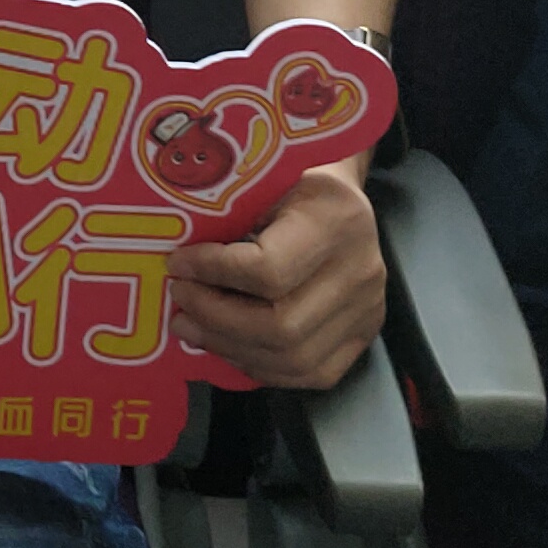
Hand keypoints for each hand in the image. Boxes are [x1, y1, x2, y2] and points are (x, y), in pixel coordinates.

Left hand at [167, 162, 385, 391]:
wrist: (340, 192)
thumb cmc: (295, 177)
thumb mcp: (265, 176)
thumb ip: (230, 214)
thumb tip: (177, 261)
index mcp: (336, 220)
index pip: (269, 270)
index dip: (213, 274)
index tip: (178, 265)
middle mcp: (361, 270)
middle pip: (281, 326)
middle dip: (216, 319)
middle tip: (180, 302)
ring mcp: (369, 308)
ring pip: (293, 358)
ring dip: (231, 349)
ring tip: (193, 328)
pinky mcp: (364, 334)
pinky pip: (311, 372)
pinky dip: (262, 366)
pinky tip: (230, 346)